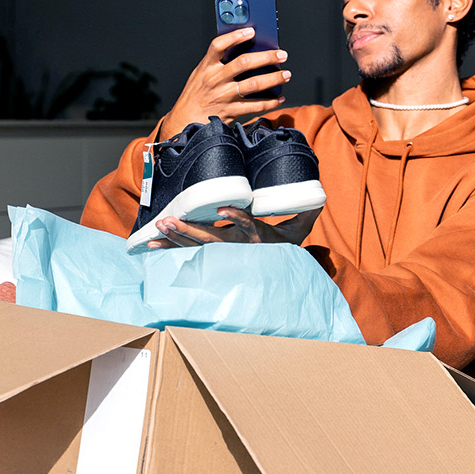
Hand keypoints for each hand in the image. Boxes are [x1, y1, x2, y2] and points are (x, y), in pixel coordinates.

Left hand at [145, 207, 320, 249]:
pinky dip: (171, 249)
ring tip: (158, 229)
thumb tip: (321, 197)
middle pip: (211, 240)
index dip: (235, 217)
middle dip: (189, 230)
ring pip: (197, 248)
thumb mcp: (299, 231)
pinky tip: (153, 244)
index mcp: (258, 237)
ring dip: (176, 239)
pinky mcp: (215, 259)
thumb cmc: (287, 248)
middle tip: (168, 221)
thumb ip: (306, 213)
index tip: (222, 209)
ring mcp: (225, 255)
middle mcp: (239, 248)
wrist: (279, 277)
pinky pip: (189, 255)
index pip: (246, 224)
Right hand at [161, 28, 289, 136]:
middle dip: (266, 57)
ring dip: (274, 79)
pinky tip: (279, 98)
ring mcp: (224, 96)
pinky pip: (256, 106)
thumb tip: (245, 50)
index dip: (235, 36)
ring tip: (286, 74)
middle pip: (243, 63)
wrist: (185, 121)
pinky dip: (271, 102)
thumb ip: (217, 63)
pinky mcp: (231, 111)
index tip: (251, 31)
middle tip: (281, 54)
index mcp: (206, 67)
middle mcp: (215, 79)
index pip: (219, 46)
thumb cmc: (196, 94)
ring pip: (254, 84)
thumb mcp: (200, 74)